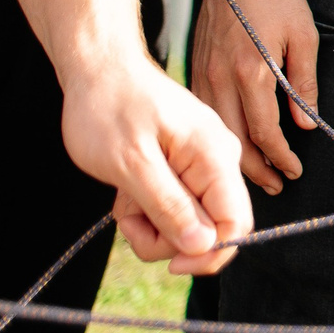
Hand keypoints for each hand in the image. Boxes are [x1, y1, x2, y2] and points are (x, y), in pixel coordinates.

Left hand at [57, 53, 249, 274]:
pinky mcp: (184, 168)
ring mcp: (202, 164)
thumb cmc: (108, 108)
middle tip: (128, 219)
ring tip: (124, 197)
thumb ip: (170, 205)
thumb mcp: (132, 164)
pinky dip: (148, 209)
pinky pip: (175, 207)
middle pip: (210, 230)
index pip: (236, 223)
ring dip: (151, 224)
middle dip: (167, 238)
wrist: (97, 70)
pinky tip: (127, 190)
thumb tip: (205, 245)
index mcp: (215, 155)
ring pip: (189, 223)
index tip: (168, 262)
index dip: (208, 254)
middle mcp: (218, 160)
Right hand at [190, 0, 323, 194]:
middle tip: (278, 186)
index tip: (295, 170)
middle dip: (257, 171)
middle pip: (235, 142)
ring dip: (235, 160)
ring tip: (257, 175)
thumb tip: (307, 123)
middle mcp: (222, 78)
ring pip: (214, 133)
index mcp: (252, 71)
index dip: (281, 158)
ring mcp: (203, 75)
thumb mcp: (303, 35)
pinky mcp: (194, 69)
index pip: (266, 132)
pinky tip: (229, 146)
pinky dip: (216, 138)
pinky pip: (203, 115)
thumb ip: (303, 82)